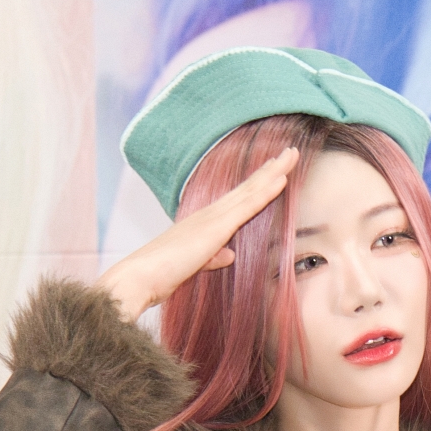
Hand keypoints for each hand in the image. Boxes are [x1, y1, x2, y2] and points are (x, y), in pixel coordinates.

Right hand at [97, 147, 299, 322]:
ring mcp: (212, 218)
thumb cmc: (159, 276)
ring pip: (249, 190)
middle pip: (246, 188)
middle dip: (269, 169)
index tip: (274, 171)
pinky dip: (265, 191)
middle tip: (290, 152)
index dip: (256, 184)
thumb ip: (211, 259)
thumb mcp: (192, 267)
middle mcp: (208, 214)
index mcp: (203, 223)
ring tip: (292, 155)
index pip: (236, 200)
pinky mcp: (216, 228)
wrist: (139, 277)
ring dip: (273, 172)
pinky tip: (281, 180)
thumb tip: (229, 255)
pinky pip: (247, 206)